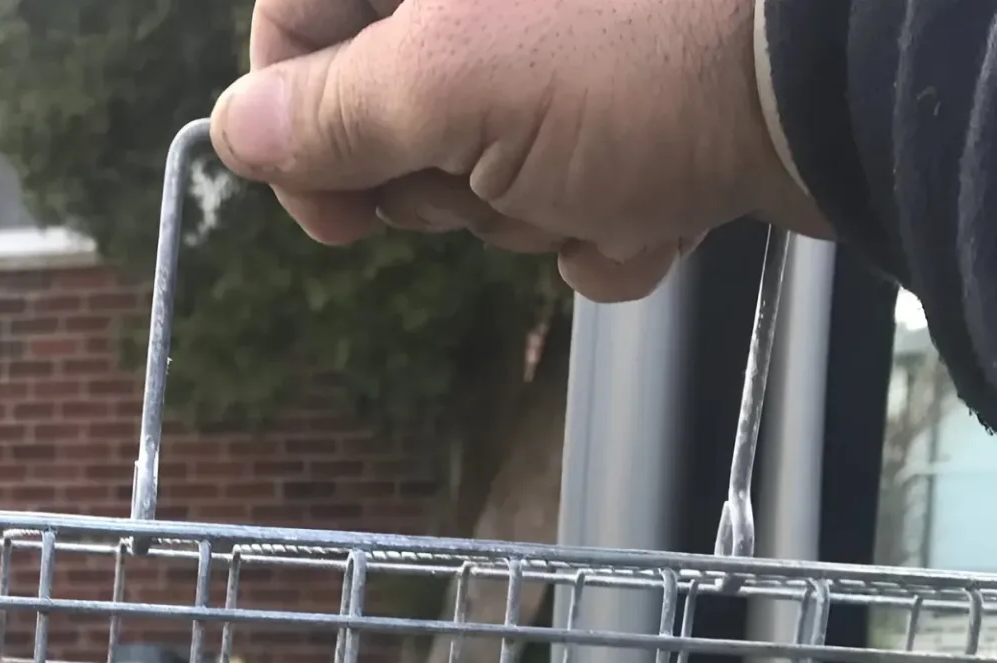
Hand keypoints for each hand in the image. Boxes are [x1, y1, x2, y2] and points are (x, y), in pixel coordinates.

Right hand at [213, 0, 830, 301]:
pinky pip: (577, 182)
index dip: (301, 131)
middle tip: (501, 173)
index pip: (299, 24)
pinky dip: (608, 218)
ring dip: (533, 210)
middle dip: (448, 180)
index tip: (339, 218)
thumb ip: (329, 115)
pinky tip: (656, 204)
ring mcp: (578, 40)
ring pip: (488, 165)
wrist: (846, 76)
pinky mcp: (648, 95)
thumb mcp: (446, 85)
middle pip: (397, 111)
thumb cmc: (639, 54)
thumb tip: (237, 133)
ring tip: (602, 179)